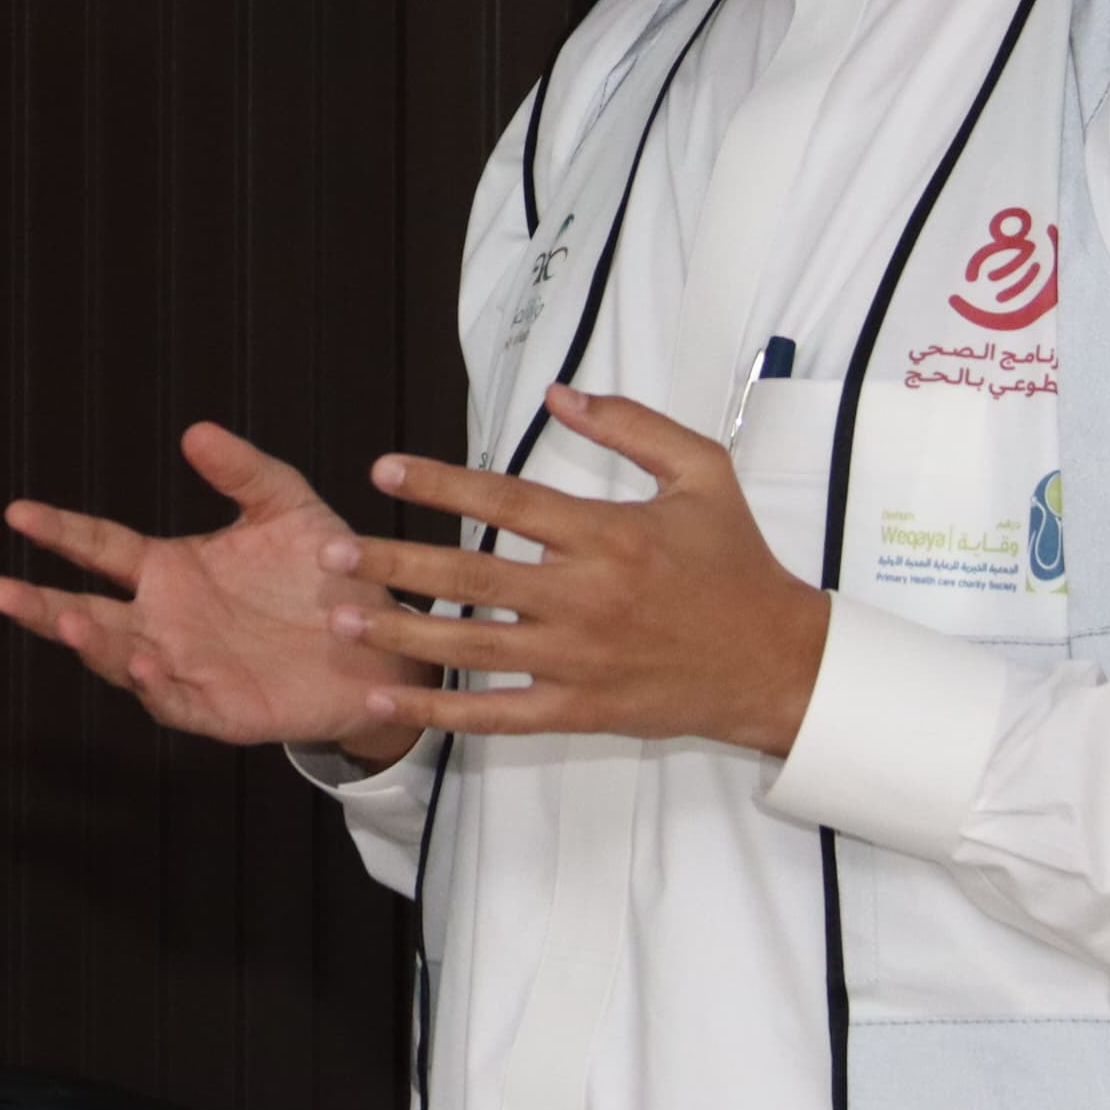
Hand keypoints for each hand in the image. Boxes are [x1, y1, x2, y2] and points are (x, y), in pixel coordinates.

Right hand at [0, 423, 425, 762]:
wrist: (382, 641)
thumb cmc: (328, 576)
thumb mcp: (288, 510)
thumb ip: (244, 471)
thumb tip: (195, 431)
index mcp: (171, 571)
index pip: (100, 547)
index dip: (59, 530)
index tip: (17, 511)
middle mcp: (166, 621)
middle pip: (88, 611)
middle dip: (41, 604)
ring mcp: (187, 667)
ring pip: (122, 660)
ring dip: (93, 643)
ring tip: (68, 619)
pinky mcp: (220, 709)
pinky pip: (177, 702)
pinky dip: (157, 688)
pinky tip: (144, 666)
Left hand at [316, 383, 831, 757]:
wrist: (778, 662)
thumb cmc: (738, 563)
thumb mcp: (703, 472)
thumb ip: (632, 425)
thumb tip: (559, 394)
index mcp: (608, 535)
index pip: (507, 503)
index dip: (441, 484)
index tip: (384, 470)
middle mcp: (585, 599)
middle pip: (471, 579)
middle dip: (394, 562)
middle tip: (331, 552)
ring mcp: (578, 661)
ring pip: (472, 648)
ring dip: (401, 633)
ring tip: (340, 616)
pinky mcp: (580, 711)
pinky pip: (496, 716)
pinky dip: (438, 712)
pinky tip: (386, 700)